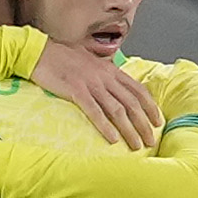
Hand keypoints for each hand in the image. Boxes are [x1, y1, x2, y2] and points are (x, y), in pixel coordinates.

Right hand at [30, 39, 159, 148]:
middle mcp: (104, 77)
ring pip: (117, 110)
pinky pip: (95, 111)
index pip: (138, 89)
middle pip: (131, 103)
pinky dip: (105, 126)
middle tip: (151, 140)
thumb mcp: (91, 63)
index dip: (150, 106)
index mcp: (110, 70)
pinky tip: (113, 139)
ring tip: (136, 145)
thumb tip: (118, 90)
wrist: (39, 52)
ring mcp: (91, 83)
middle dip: (144, 124)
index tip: (158, 121)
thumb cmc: (63, 59)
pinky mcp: (76, 91)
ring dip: (129, 129)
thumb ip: (105, 76)